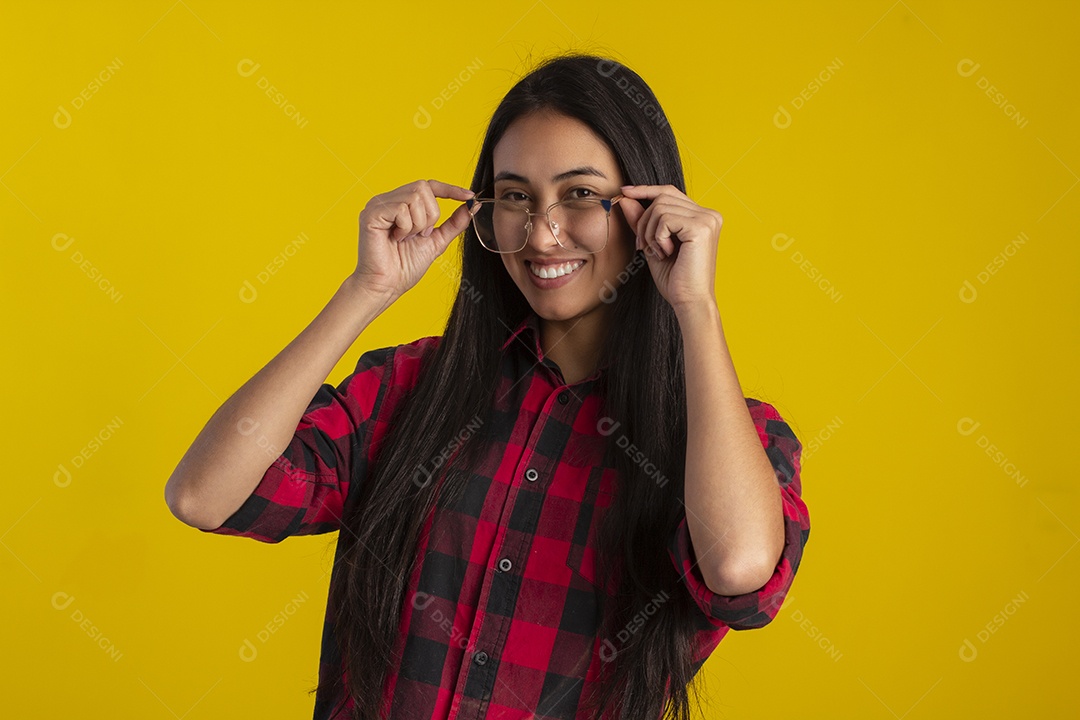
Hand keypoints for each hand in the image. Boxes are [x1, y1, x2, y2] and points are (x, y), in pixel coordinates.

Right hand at [351, 179, 475, 300]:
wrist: (387, 286)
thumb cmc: (405, 267)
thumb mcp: (437, 241)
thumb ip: (454, 223)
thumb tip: (472, 205)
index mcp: (401, 204)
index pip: (428, 185)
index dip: (450, 189)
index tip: (469, 196)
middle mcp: (388, 200)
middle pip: (423, 188)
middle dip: (431, 215)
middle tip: (420, 235)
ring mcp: (378, 205)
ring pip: (414, 197)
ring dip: (418, 223)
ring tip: (406, 239)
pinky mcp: (371, 214)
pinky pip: (400, 209)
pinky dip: (406, 227)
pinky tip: (396, 239)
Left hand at [617, 184, 721, 309]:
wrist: (689, 302)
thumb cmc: (675, 279)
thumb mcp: (653, 245)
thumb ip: (642, 221)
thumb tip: (625, 197)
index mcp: (702, 217)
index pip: (670, 192)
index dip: (646, 190)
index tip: (624, 192)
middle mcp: (709, 214)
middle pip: (663, 197)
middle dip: (644, 221)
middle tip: (643, 246)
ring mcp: (707, 219)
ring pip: (660, 208)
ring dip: (650, 232)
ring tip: (658, 252)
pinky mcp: (701, 227)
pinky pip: (665, 219)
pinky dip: (657, 237)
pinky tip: (666, 253)